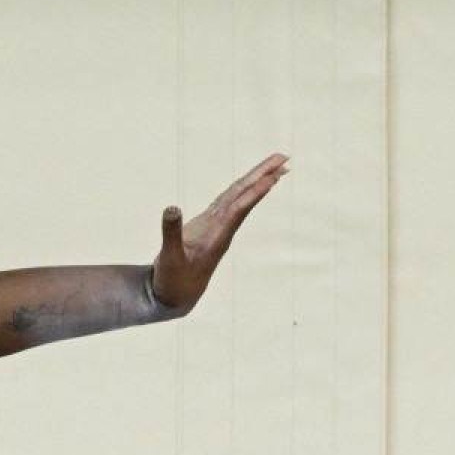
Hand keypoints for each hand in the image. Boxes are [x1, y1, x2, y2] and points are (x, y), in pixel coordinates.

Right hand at [151, 152, 290, 314]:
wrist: (176, 297)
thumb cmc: (173, 280)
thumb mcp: (169, 259)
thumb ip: (171, 234)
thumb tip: (172, 207)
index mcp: (216, 236)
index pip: (239, 208)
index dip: (255, 191)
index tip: (273, 176)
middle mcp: (221, 229)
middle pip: (246, 197)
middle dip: (264, 177)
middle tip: (285, 158)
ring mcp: (216, 227)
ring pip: (239, 198)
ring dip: (257, 180)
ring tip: (275, 166)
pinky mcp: (207, 226)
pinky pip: (228, 203)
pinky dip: (239, 190)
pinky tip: (247, 182)